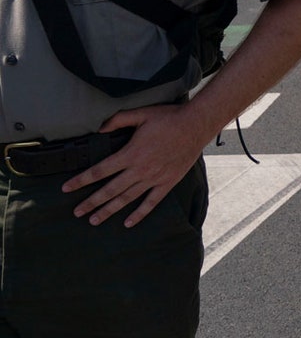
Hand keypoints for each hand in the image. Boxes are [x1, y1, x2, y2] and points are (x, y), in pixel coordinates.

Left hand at [63, 103, 212, 226]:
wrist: (197, 124)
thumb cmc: (169, 117)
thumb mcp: (142, 114)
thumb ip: (118, 120)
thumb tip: (98, 128)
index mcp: (131, 153)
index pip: (100, 170)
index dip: (82, 180)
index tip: (66, 188)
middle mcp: (140, 169)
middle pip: (110, 190)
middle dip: (91, 202)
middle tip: (77, 212)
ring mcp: (154, 178)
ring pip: (127, 198)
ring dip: (109, 210)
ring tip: (94, 220)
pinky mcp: (168, 182)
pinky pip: (151, 202)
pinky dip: (139, 214)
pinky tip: (128, 223)